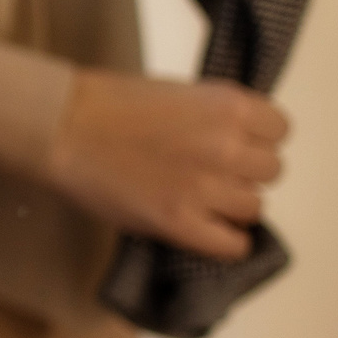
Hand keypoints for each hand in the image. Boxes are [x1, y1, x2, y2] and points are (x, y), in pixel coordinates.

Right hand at [46, 71, 287, 260]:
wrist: (58, 126)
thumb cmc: (105, 103)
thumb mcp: (178, 92)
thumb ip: (216, 117)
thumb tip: (238, 144)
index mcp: (230, 106)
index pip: (279, 131)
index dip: (255, 138)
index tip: (233, 143)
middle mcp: (227, 147)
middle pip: (270, 171)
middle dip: (243, 171)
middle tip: (208, 171)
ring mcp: (205, 188)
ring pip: (253, 207)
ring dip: (230, 204)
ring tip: (197, 198)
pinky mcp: (179, 223)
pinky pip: (232, 245)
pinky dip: (224, 241)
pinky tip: (204, 230)